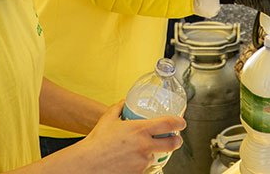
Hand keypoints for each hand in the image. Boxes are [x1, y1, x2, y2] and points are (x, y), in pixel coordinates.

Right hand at [66, 102, 184, 173]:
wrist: (88, 164)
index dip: (179, 122)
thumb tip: (123, 102)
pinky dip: (141, 163)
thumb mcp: (108, 119)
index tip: (182, 123)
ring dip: (153, 153)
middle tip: (176, 140)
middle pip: (171, 144)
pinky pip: (144, 167)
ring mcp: (142, 161)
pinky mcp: (138, 173)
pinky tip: (131, 160)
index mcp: (140, 129)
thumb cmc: (97, 143)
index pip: (168, 124)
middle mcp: (144, 146)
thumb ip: (118, 108)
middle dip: (176, 142)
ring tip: (142, 150)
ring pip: (156, 156)